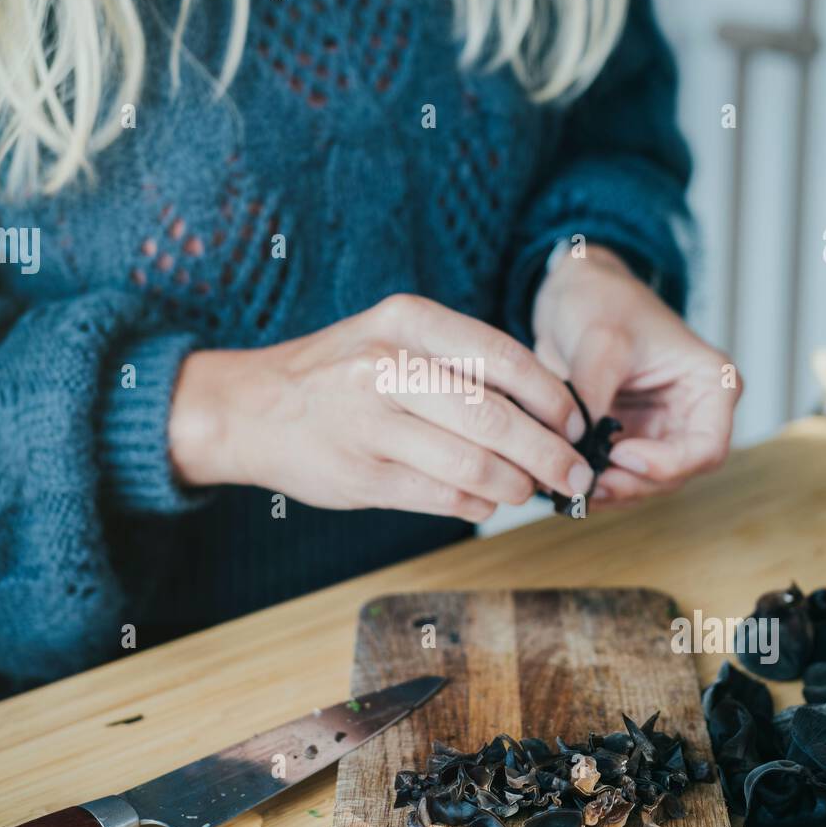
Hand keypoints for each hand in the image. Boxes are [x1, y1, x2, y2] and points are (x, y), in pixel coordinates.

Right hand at [168, 294, 591, 522]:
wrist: (249, 408)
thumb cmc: (337, 373)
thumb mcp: (391, 337)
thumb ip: (460, 363)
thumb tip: (546, 407)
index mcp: (406, 322)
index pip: (505, 359)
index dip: (553, 398)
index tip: (576, 423)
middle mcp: (387, 367)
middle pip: (496, 420)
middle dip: (550, 454)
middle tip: (574, 474)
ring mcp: (371, 424)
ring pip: (475, 465)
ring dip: (516, 486)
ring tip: (527, 489)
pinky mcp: (362, 475)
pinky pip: (443, 497)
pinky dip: (477, 504)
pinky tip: (484, 501)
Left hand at [532, 245, 741, 506]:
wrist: (574, 294)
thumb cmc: (602, 301)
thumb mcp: (601, 341)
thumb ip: (593, 394)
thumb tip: (576, 446)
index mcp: (710, 385)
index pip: (706, 448)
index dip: (666, 464)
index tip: (621, 455)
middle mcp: (691, 414)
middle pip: (675, 475)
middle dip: (631, 484)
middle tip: (584, 482)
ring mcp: (658, 430)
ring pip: (643, 483)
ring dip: (608, 490)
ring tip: (567, 486)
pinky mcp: (626, 438)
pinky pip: (615, 475)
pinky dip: (591, 481)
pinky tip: (561, 481)